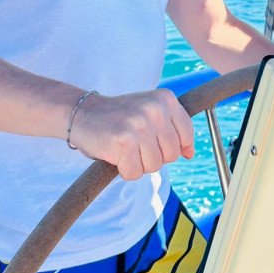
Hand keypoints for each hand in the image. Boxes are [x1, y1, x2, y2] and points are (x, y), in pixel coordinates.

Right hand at [70, 88, 194, 179]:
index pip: (186, 135)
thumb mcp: (150, 114)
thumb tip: (191, 154)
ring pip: (154, 166)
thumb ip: (173, 130)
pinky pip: (134, 173)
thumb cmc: (119, 117)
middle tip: (136, 146)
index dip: (173, 147)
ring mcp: (139, 126)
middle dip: (154, 157)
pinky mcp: (124, 143)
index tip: (155, 143)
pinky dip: (124, 171)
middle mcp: (155, 110)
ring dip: (139, 164)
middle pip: (171, 154)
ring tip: (126, 149)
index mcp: (166, 99)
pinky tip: (116, 155)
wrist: (82, 112)